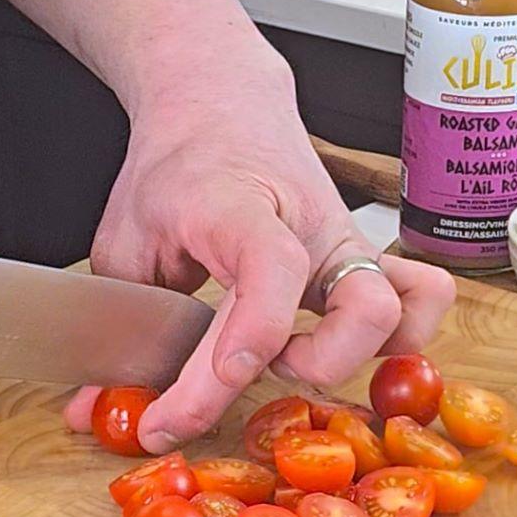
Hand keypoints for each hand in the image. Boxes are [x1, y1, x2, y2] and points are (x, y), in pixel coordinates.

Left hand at [63, 59, 455, 451]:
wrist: (220, 104)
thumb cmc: (173, 172)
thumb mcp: (122, 244)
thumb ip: (116, 330)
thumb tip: (92, 412)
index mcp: (241, 207)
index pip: (270, 272)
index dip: (249, 341)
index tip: (205, 392)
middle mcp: (313, 227)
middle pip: (364, 306)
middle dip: (314, 367)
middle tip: (249, 370)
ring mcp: (350, 241)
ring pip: (408, 306)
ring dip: (360, 357)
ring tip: (296, 359)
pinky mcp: (369, 255)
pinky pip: (424, 295)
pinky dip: (402, 336)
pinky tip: (344, 348)